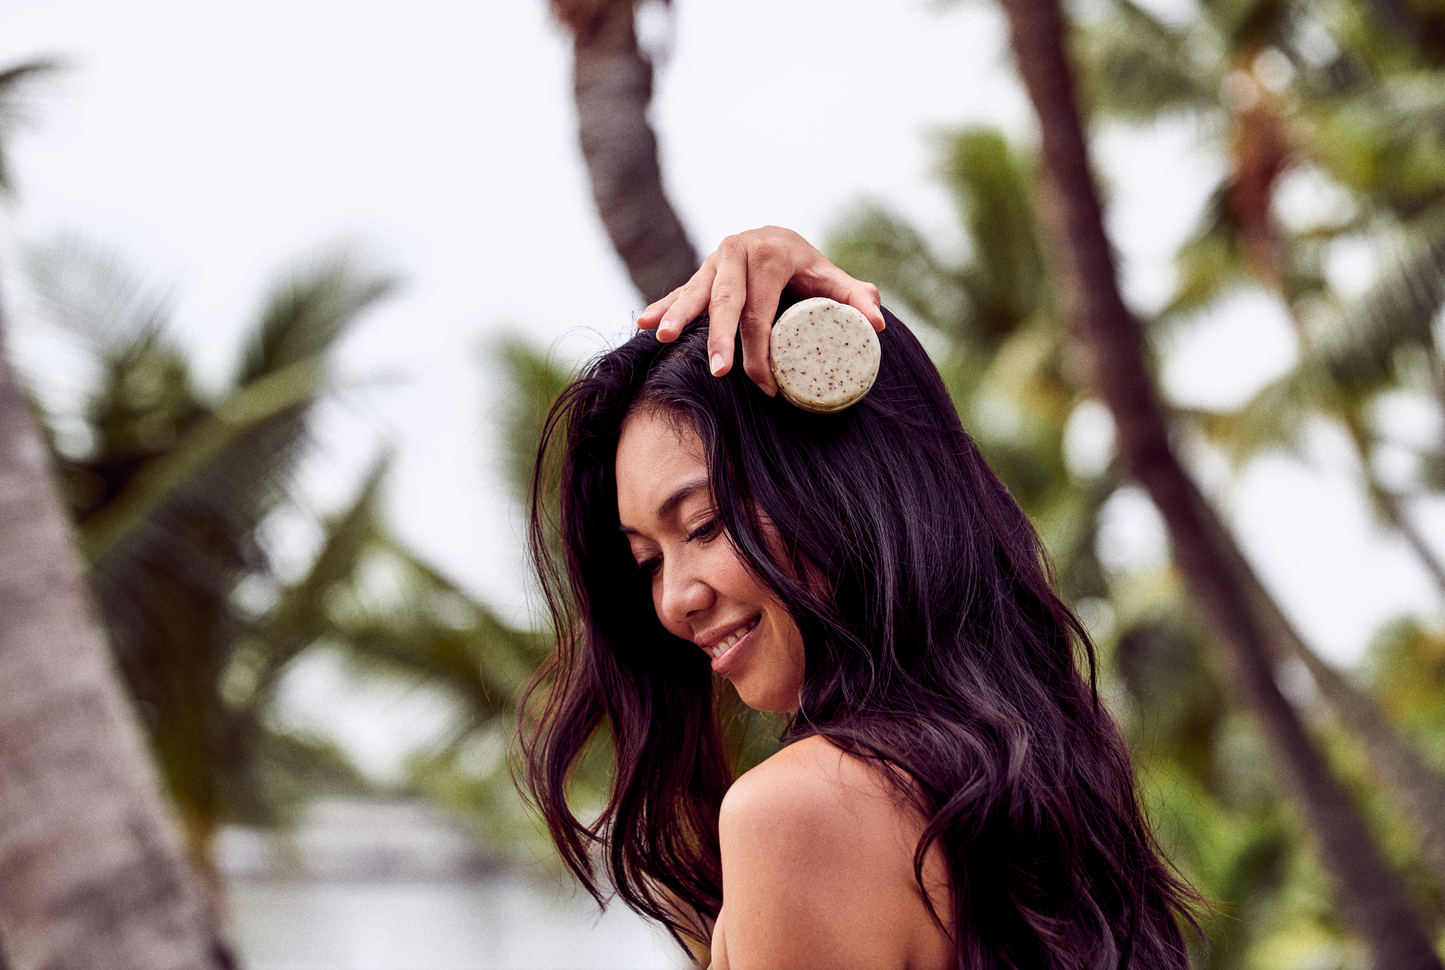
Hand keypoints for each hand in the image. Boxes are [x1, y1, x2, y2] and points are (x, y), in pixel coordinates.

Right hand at [635, 226, 883, 396]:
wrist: (778, 238)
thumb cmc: (807, 268)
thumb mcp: (832, 278)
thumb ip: (856, 297)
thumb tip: (878, 325)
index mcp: (771, 254)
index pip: (763, 311)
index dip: (764, 352)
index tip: (768, 387)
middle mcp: (738, 251)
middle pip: (727, 302)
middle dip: (720, 338)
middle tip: (720, 372)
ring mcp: (715, 260)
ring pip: (696, 292)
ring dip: (677, 315)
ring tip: (660, 335)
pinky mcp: (700, 270)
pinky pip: (680, 290)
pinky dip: (662, 305)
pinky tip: (643, 321)